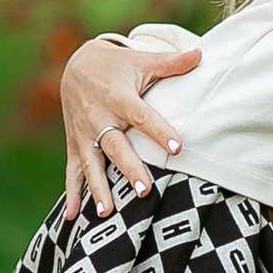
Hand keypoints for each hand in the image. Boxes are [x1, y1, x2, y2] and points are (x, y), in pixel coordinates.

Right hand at [61, 37, 200, 217]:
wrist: (75, 65)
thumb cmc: (117, 66)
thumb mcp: (141, 60)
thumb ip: (170, 63)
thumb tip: (201, 54)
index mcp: (118, 96)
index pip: (141, 116)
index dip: (159, 131)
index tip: (177, 147)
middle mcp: (98, 117)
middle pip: (115, 146)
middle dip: (129, 168)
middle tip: (145, 190)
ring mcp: (83, 133)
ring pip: (91, 163)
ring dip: (98, 188)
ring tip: (107, 212)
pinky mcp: (74, 144)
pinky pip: (72, 171)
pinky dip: (72, 193)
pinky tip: (72, 217)